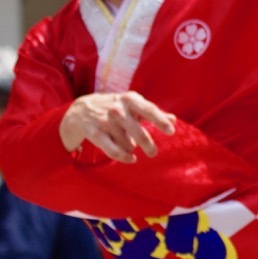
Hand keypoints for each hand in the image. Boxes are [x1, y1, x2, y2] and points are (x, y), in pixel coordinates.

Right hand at [59, 91, 176, 162]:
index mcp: (130, 99)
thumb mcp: (134, 105)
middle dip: (147, 144)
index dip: (160, 121)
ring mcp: (105, 121)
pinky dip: (123, 157)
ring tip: (131, 144)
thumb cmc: (117, 106)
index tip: (171, 131)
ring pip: (126, 143)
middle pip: (138, 131)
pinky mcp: (94, 133)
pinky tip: (131, 159)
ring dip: (131, 147)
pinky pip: (112, 150)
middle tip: (153, 153)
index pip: (149, 110)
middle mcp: (117, 109)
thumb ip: (153, 113)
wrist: (83, 109)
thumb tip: (173, 119)